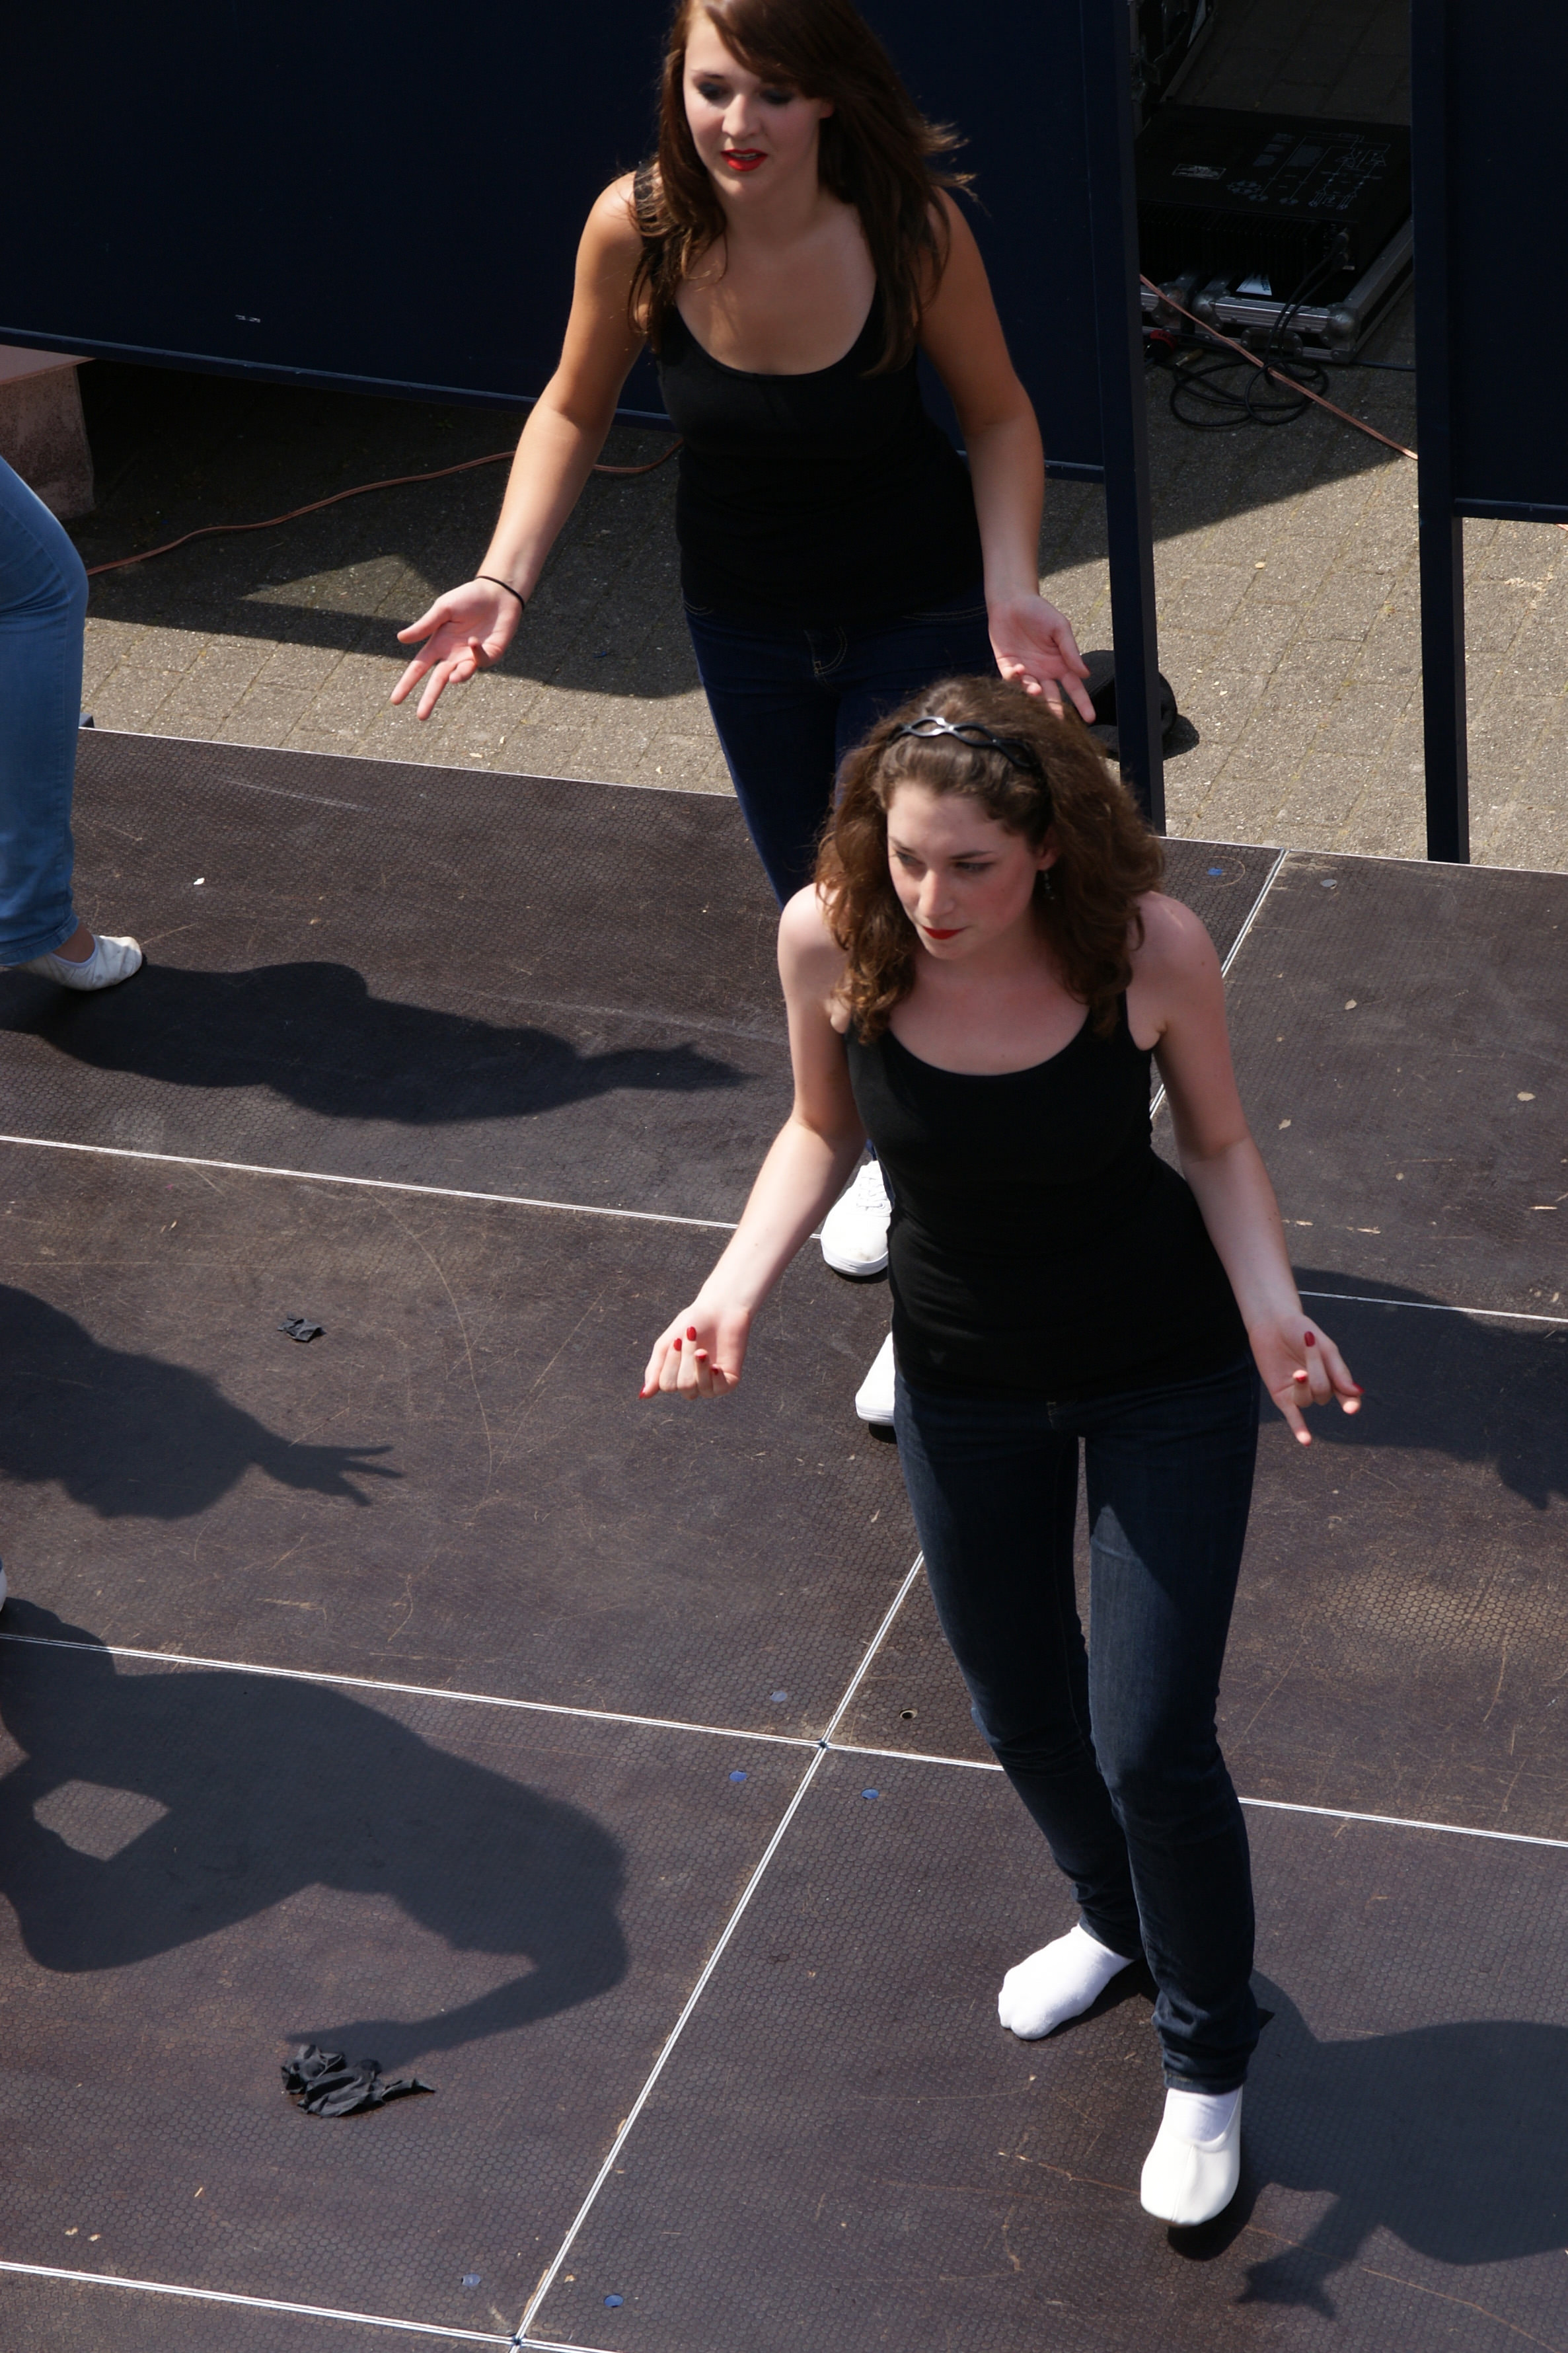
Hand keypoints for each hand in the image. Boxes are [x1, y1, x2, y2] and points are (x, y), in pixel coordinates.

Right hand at [389, 581, 522, 718]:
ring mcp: (472, 657)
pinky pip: (481, 661)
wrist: (497, 593)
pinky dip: (477, 654)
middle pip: (438, 681)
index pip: (418, 668)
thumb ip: (425, 626)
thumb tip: (400, 639)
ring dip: (457, 677)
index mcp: (438, 644)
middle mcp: (453, 655)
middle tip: (421, 717)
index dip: (407, 684)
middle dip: (429, 699)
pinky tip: (474, 640)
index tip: (395, 701)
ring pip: (462, 675)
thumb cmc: (468, 598)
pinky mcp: (490, 655)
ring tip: (451, 677)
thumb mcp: (443, 609)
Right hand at [640, 1300, 752, 1400]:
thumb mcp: (666, 1344)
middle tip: (692, 1338)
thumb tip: (643, 1396)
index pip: (667, 1385)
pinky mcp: (730, 1380)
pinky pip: (720, 1390)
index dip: (671, 1364)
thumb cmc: (692, 1324)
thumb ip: (655, 1370)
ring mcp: (711, 1384)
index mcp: (676, 1376)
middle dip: (686, 1360)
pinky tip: (715, 1366)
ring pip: (700, 1389)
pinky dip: (715, 1378)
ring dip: (699, 1365)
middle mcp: (693, 1384)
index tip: (677, 1340)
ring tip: (703, 1349)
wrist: (720, 1309)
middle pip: (683, 1386)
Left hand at [988, 593, 1095, 721]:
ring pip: (1031, 691)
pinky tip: (1020, 670)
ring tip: (1037, 690)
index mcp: (1060, 664)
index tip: (1090, 718)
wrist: (1013, 602)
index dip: (1082, 703)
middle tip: (1058, 721)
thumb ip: (1070, 650)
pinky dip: (1016, 679)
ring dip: (1034, 694)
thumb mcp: (1060, 628)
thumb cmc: (1039, 612)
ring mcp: (1026, 671)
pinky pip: (1012, 680)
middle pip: (1052, 696)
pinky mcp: (1007, 667)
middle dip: (1055, 709)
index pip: (1074, 688)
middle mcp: (1044, 672)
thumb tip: (1085, 673)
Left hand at [1251, 1313, 1360, 1445]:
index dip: (1350, 1402)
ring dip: (1303, 1387)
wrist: (1271, 1322)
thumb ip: (1338, 1370)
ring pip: (1308, 1401)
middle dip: (1318, 1374)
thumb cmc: (1301, 1330)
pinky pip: (1293, 1416)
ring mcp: (1299, 1392)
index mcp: (1333, 1375)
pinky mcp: (1282, 1396)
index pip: (1347, 1394)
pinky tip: (1306, 1441)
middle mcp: (1318, 1386)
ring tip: (1297, 1372)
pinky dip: (1300, 1428)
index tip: (1351, 1408)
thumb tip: (1356, 1393)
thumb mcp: (1324, 1347)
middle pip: (1324, 1393)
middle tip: (1309, 1350)